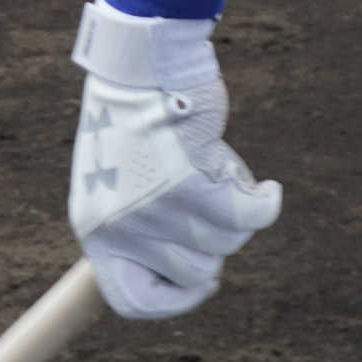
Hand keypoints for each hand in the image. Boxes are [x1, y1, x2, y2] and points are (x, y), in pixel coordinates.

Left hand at [68, 1, 279, 317]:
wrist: (141, 61)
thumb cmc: (134, 116)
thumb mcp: (118, 181)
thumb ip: (143, 228)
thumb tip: (196, 274)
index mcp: (94, 229)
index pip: (131, 300)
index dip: (174, 299)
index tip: (203, 280)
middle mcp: (119, 227)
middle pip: (195, 271)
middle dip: (213, 238)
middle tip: (209, 198)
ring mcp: (153, 210)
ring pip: (224, 242)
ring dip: (234, 209)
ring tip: (218, 168)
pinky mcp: (189, 185)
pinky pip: (248, 217)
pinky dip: (264, 203)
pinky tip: (268, 189)